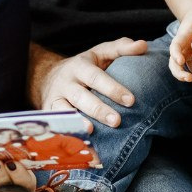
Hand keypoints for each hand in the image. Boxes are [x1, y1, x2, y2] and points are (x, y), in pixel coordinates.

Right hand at [32, 38, 148, 126]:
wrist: (49, 77)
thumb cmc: (84, 67)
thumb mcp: (100, 53)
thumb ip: (121, 48)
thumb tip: (143, 45)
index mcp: (79, 66)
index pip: (96, 77)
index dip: (112, 88)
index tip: (130, 100)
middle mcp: (65, 83)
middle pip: (81, 97)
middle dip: (98, 109)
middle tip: (117, 121)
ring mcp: (55, 99)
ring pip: (65, 112)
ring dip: (78, 123)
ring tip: (92, 132)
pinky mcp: (49, 115)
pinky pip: (58, 126)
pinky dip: (67, 135)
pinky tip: (80, 145)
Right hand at [169, 11, 191, 80]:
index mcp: (181, 37)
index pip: (175, 46)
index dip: (176, 54)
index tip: (181, 61)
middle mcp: (180, 48)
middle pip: (173, 61)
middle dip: (177, 70)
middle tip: (187, 77)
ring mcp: (184, 55)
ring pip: (178, 67)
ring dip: (182, 75)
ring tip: (190, 80)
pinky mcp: (190, 59)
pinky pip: (188, 69)